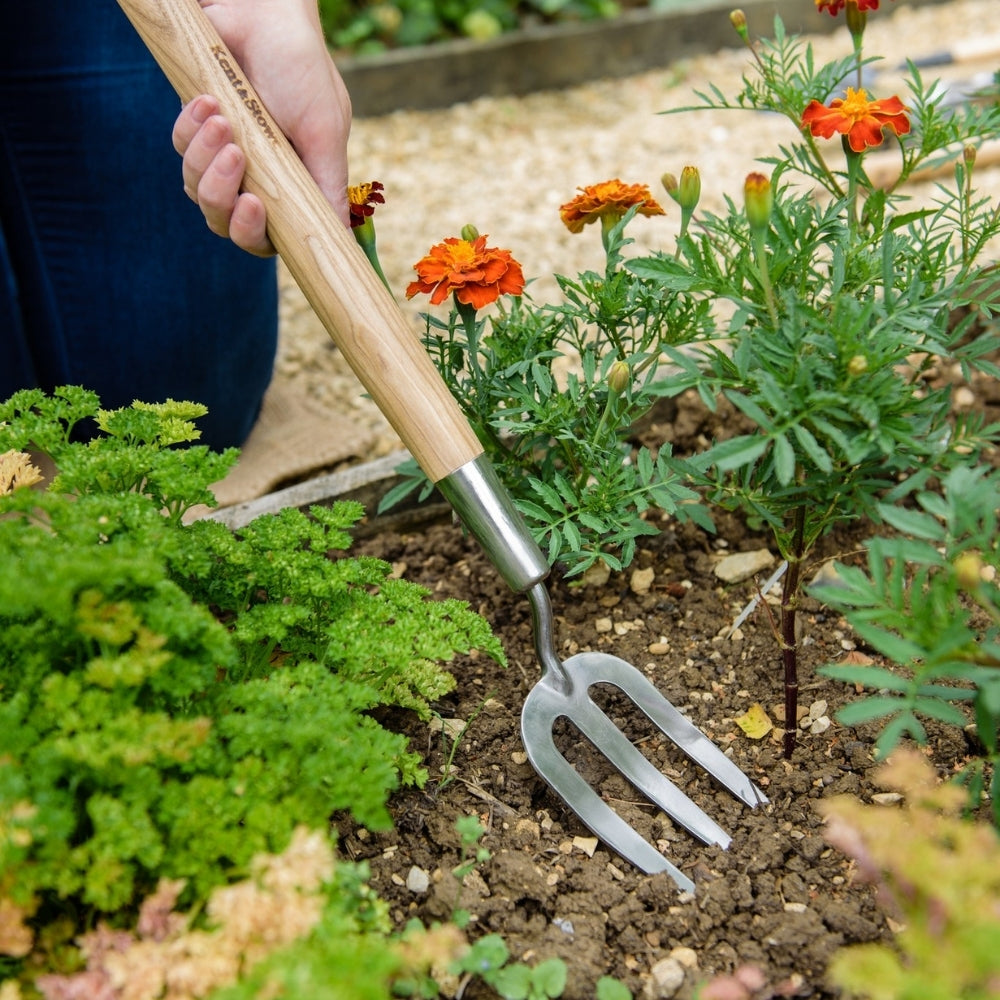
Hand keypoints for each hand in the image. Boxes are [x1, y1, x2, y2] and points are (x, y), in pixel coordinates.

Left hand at [172, 0, 351, 254]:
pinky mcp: (197, 129)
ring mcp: (226, 156)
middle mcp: (258, 179)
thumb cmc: (301, 68)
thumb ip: (329, 186)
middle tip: (236, 157)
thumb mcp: (324, 132)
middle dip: (222, 195)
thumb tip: (341, 240)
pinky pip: (181, 149)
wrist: (261, 12)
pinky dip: (191, 130)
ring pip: (197, 190)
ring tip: (221, 117)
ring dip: (205, 159)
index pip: (267, 237)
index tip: (254, 207)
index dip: (255, 235)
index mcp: (292, 188)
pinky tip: (208, 101)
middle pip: (224, 223)